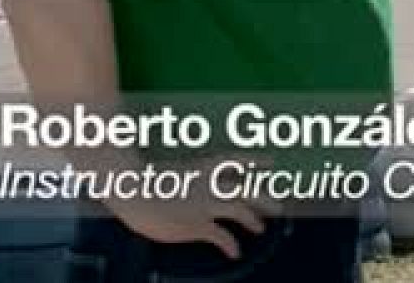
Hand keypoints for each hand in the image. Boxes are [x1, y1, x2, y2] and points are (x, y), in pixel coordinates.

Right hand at [104, 154, 274, 259]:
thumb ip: (181, 178)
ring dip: (253, 220)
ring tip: (260, 227)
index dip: (255, 161)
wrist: (136, 192)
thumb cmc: (140, 181)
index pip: (236, 161)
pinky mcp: (200, 224)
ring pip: (241, 211)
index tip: (271, 162)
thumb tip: (180, 184)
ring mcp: (208, 203)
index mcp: (203, 166)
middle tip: (278, 206)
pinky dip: (231, 246)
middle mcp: (212, 183)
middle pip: (246, 189)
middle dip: (263, 198)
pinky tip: (235, 252)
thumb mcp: (167, 171)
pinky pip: (223, 237)